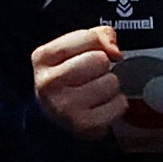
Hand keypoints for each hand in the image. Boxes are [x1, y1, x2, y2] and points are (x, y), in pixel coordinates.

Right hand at [30, 21, 127, 138]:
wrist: (54, 117)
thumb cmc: (68, 78)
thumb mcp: (71, 50)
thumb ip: (96, 36)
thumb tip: (115, 50)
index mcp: (43, 57)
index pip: (88, 37)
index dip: (98, 43)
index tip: (92, 53)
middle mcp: (49, 82)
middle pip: (100, 60)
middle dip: (102, 66)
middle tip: (91, 76)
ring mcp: (65, 106)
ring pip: (111, 82)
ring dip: (109, 86)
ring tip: (95, 92)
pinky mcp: (84, 125)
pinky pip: (119, 105)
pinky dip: (116, 105)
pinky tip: (101, 106)